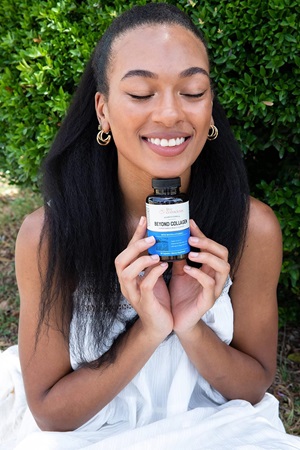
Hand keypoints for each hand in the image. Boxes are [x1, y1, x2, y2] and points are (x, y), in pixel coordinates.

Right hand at [115, 216, 172, 340]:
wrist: (160, 327)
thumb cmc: (157, 300)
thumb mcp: (154, 277)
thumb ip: (154, 262)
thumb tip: (162, 240)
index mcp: (129, 275)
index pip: (127, 252)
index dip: (135, 236)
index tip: (145, 220)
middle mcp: (126, 284)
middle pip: (120, 261)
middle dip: (135, 247)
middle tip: (152, 238)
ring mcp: (134, 294)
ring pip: (128, 273)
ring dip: (142, 260)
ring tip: (157, 254)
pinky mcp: (145, 303)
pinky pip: (145, 286)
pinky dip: (153, 274)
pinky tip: (164, 266)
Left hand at [169, 220, 229, 334]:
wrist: (176, 320)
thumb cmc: (180, 295)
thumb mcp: (178, 272)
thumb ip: (179, 257)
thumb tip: (172, 238)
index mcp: (209, 268)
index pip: (212, 246)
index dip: (202, 234)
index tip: (189, 224)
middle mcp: (215, 276)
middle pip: (223, 253)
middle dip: (208, 243)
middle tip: (190, 238)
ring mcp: (215, 288)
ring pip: (223, 267)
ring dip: (207, 257)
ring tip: (191, 253)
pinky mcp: (209, 300)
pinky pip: (209, 284)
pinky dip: (199, 274)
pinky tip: (187, 269)